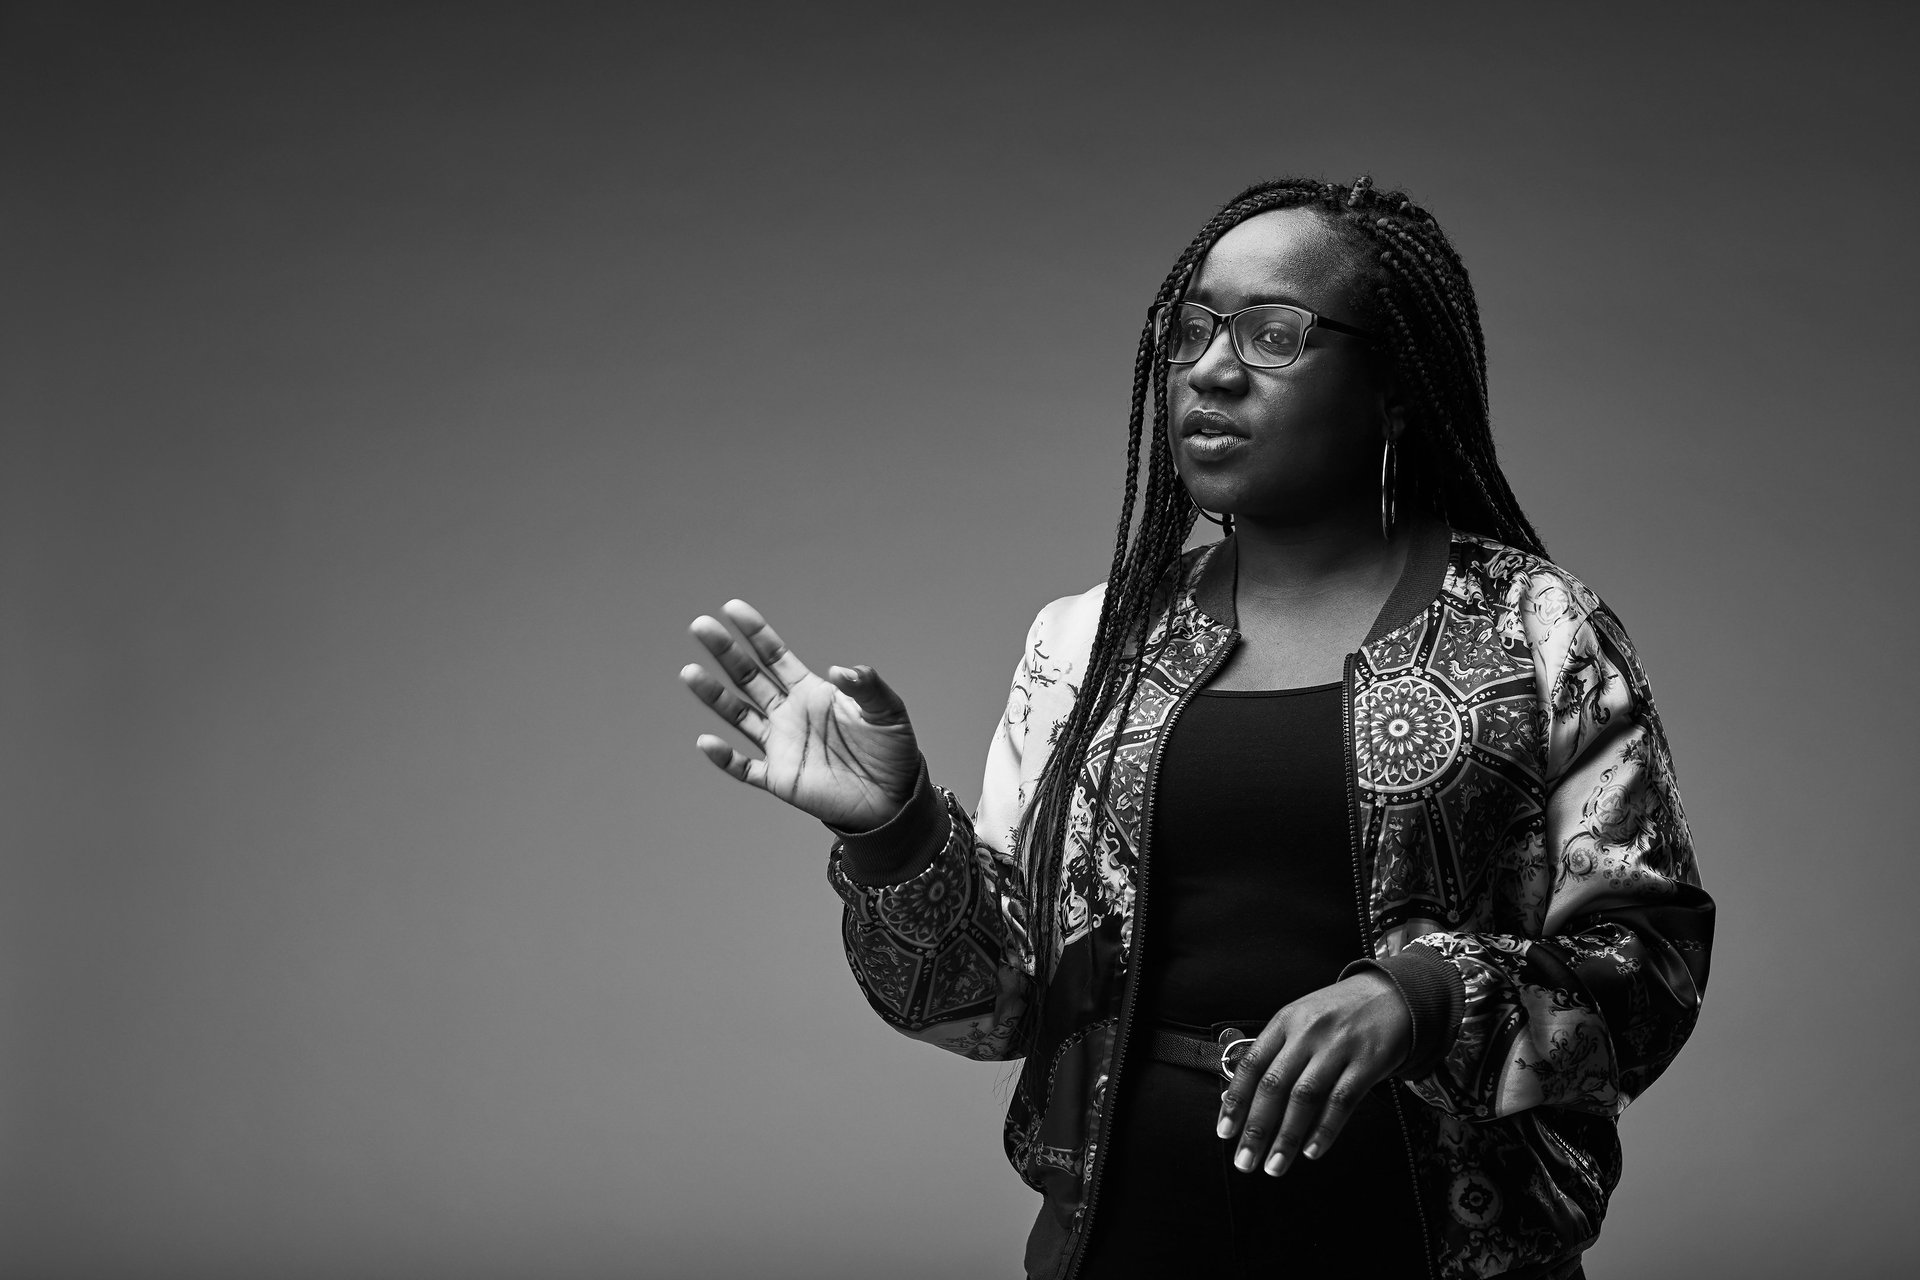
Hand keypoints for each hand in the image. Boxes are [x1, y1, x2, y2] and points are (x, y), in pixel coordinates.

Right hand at [680, 599, 920, 830]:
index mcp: (810, 691)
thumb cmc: (891, 749)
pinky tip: (706, 742)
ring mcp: (780, 745)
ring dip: (714, 696)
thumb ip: (866, 686)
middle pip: (748, 677)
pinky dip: (725, 758)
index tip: (732, 609)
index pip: (775, 656)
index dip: (755, 632)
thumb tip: (839, 669)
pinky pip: (745, 768)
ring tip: (689, 672)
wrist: (893, 798)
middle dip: (725, 652)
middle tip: (700, 626)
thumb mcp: (887, 711)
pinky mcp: (780, 778)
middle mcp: (788, 714)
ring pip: (738, 716)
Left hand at [1215, 971, 1412, 1176]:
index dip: (1235, 1101)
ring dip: (1287, 1136)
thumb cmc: (1339, 1012)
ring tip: (1275, 1166)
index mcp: (1285, 1021)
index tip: (1225, 1132)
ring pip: (1304, 1097)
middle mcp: (1308, 1032)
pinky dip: (1325, 1128)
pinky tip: (1312, 1151)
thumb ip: (1275, 1054)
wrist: (1393, 993)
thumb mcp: (1301, 1020)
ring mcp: (1338, 1046)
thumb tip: (1239, 1098)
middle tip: (1245, 1162)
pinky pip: (1342, 1100)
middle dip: (1256, 1129)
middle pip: (1274, 1085)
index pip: (1252, 1065)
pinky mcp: (1367, 1061)